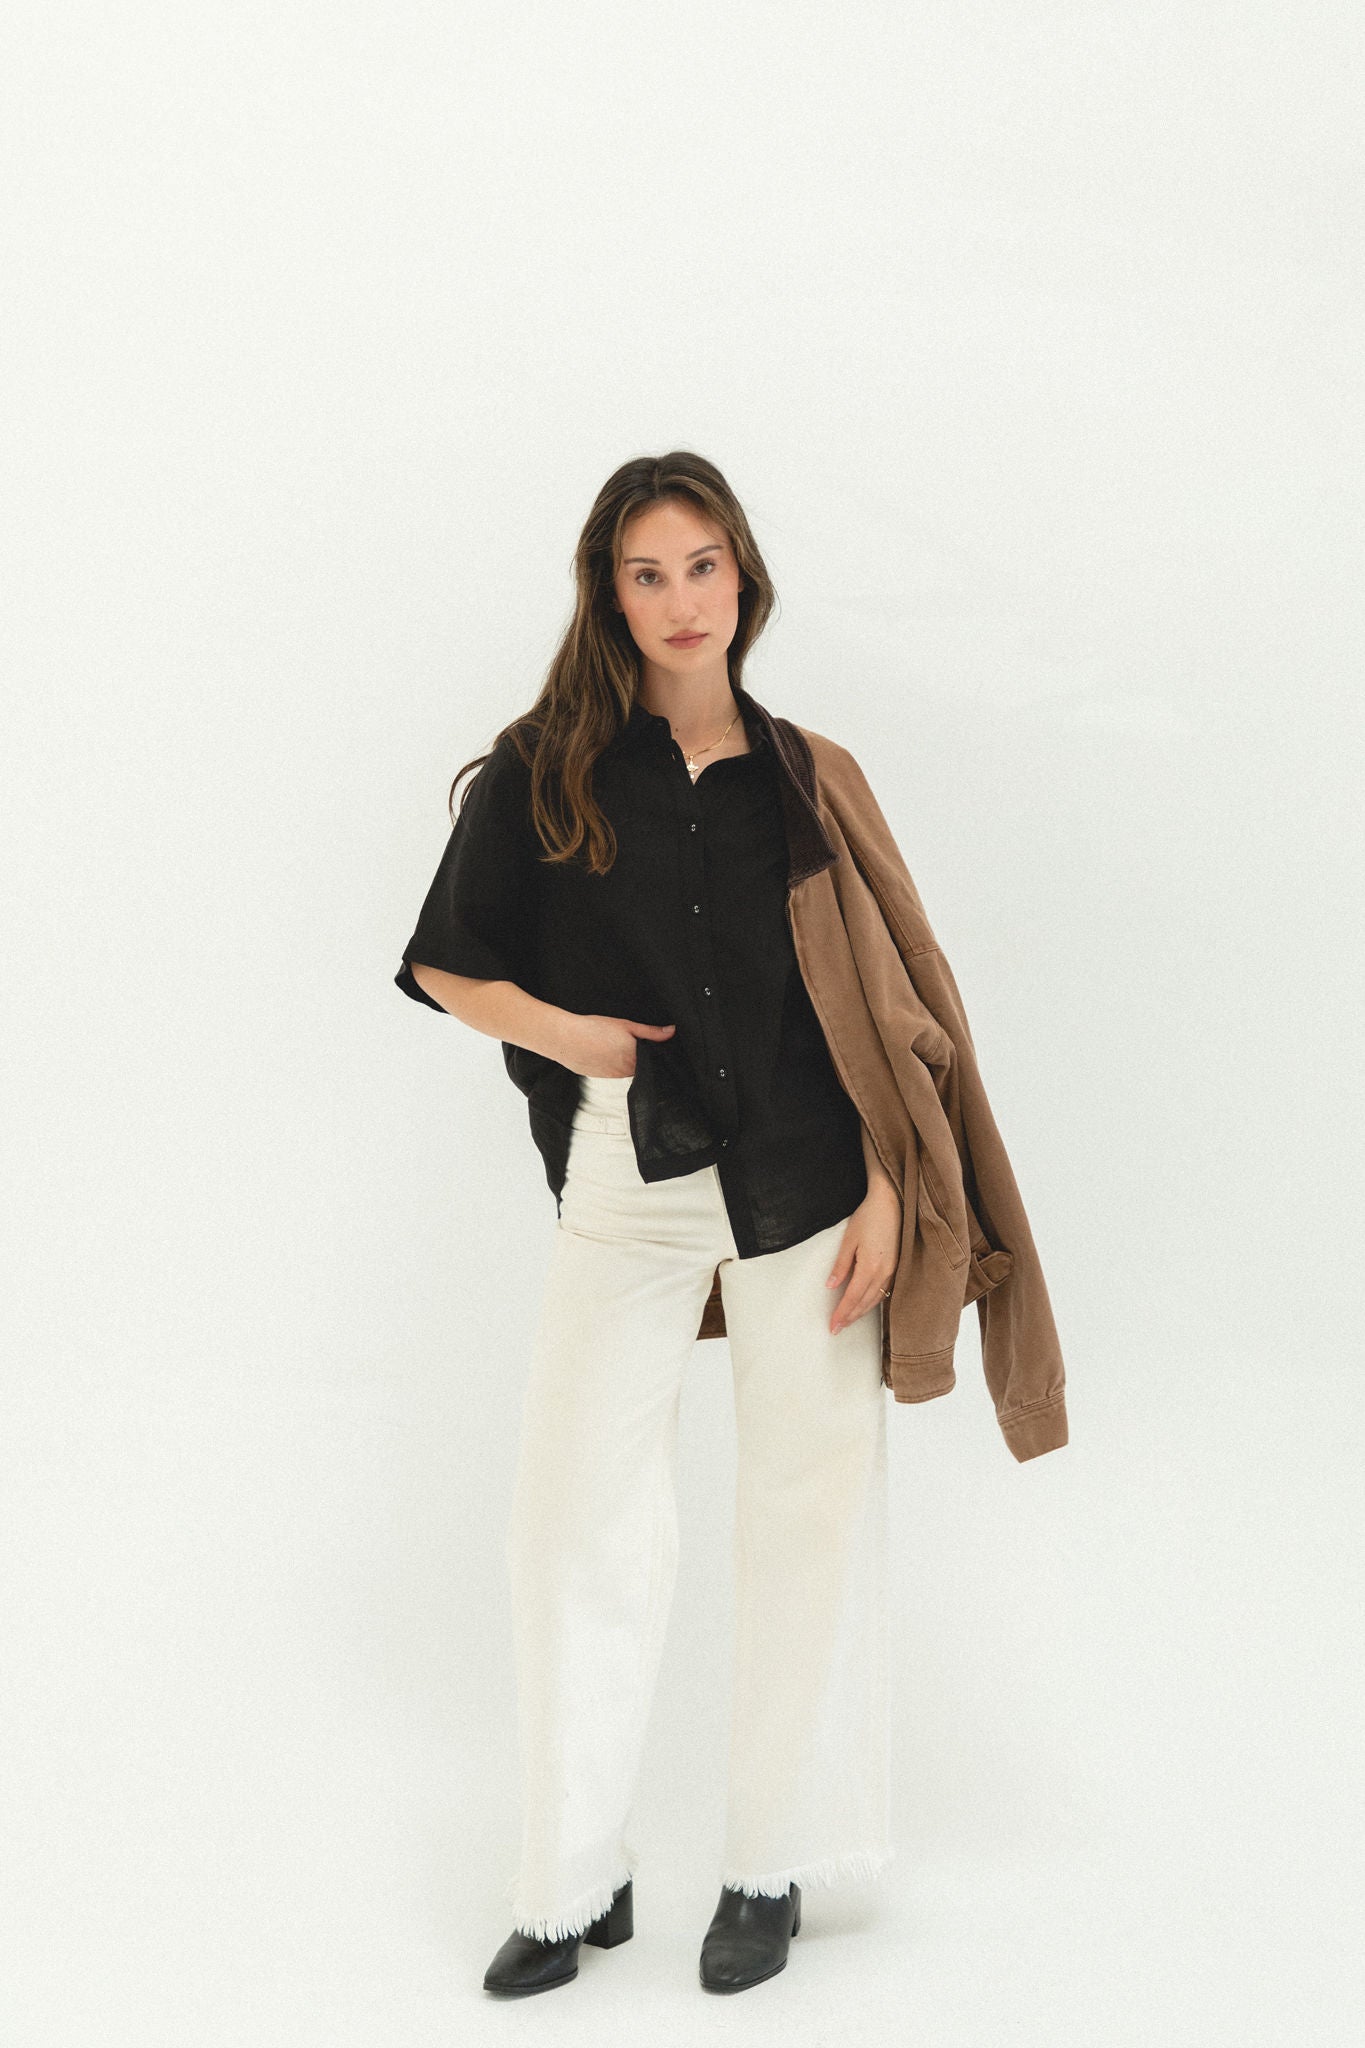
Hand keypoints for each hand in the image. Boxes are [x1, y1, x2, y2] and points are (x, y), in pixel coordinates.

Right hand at [550, 1009, 676, 1078]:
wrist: (565, 1039)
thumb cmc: (594, 1029)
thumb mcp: (626, 1025)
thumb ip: (651, 1032)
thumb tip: (672, 1032)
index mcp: (635, 1058)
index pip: (653, 1062)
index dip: (654, 1054)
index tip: (652, 1045)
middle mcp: (625, 1071)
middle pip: (640, 1067)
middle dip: (640, 1057)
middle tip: (631, 1041)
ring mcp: (612, 1076)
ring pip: (626, 1070)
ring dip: (625, 1061)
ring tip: (616, 1045)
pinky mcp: (599, 1077)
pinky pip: (613, 1072)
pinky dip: (612, 1064)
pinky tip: (605, 1052)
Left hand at [826, 1180, 900, 1334]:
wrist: (892, 1203)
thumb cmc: (869, 1217)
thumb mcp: (849, 1239)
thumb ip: (840, 1265)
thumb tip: (831, 1286)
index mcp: (870, 1267)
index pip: (853, 1298)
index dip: (842, 1313)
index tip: (832, 1326)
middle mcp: (884, 1273)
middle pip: (865, 1303)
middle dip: (850, 1317)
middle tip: (837, 1329)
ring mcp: (893, 1271)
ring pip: (875, 1300)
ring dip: (861, 1312)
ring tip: (848, 1321)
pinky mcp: (897, 1267)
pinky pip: (884, 1292)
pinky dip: (873, 1302)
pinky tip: (866, 1305)